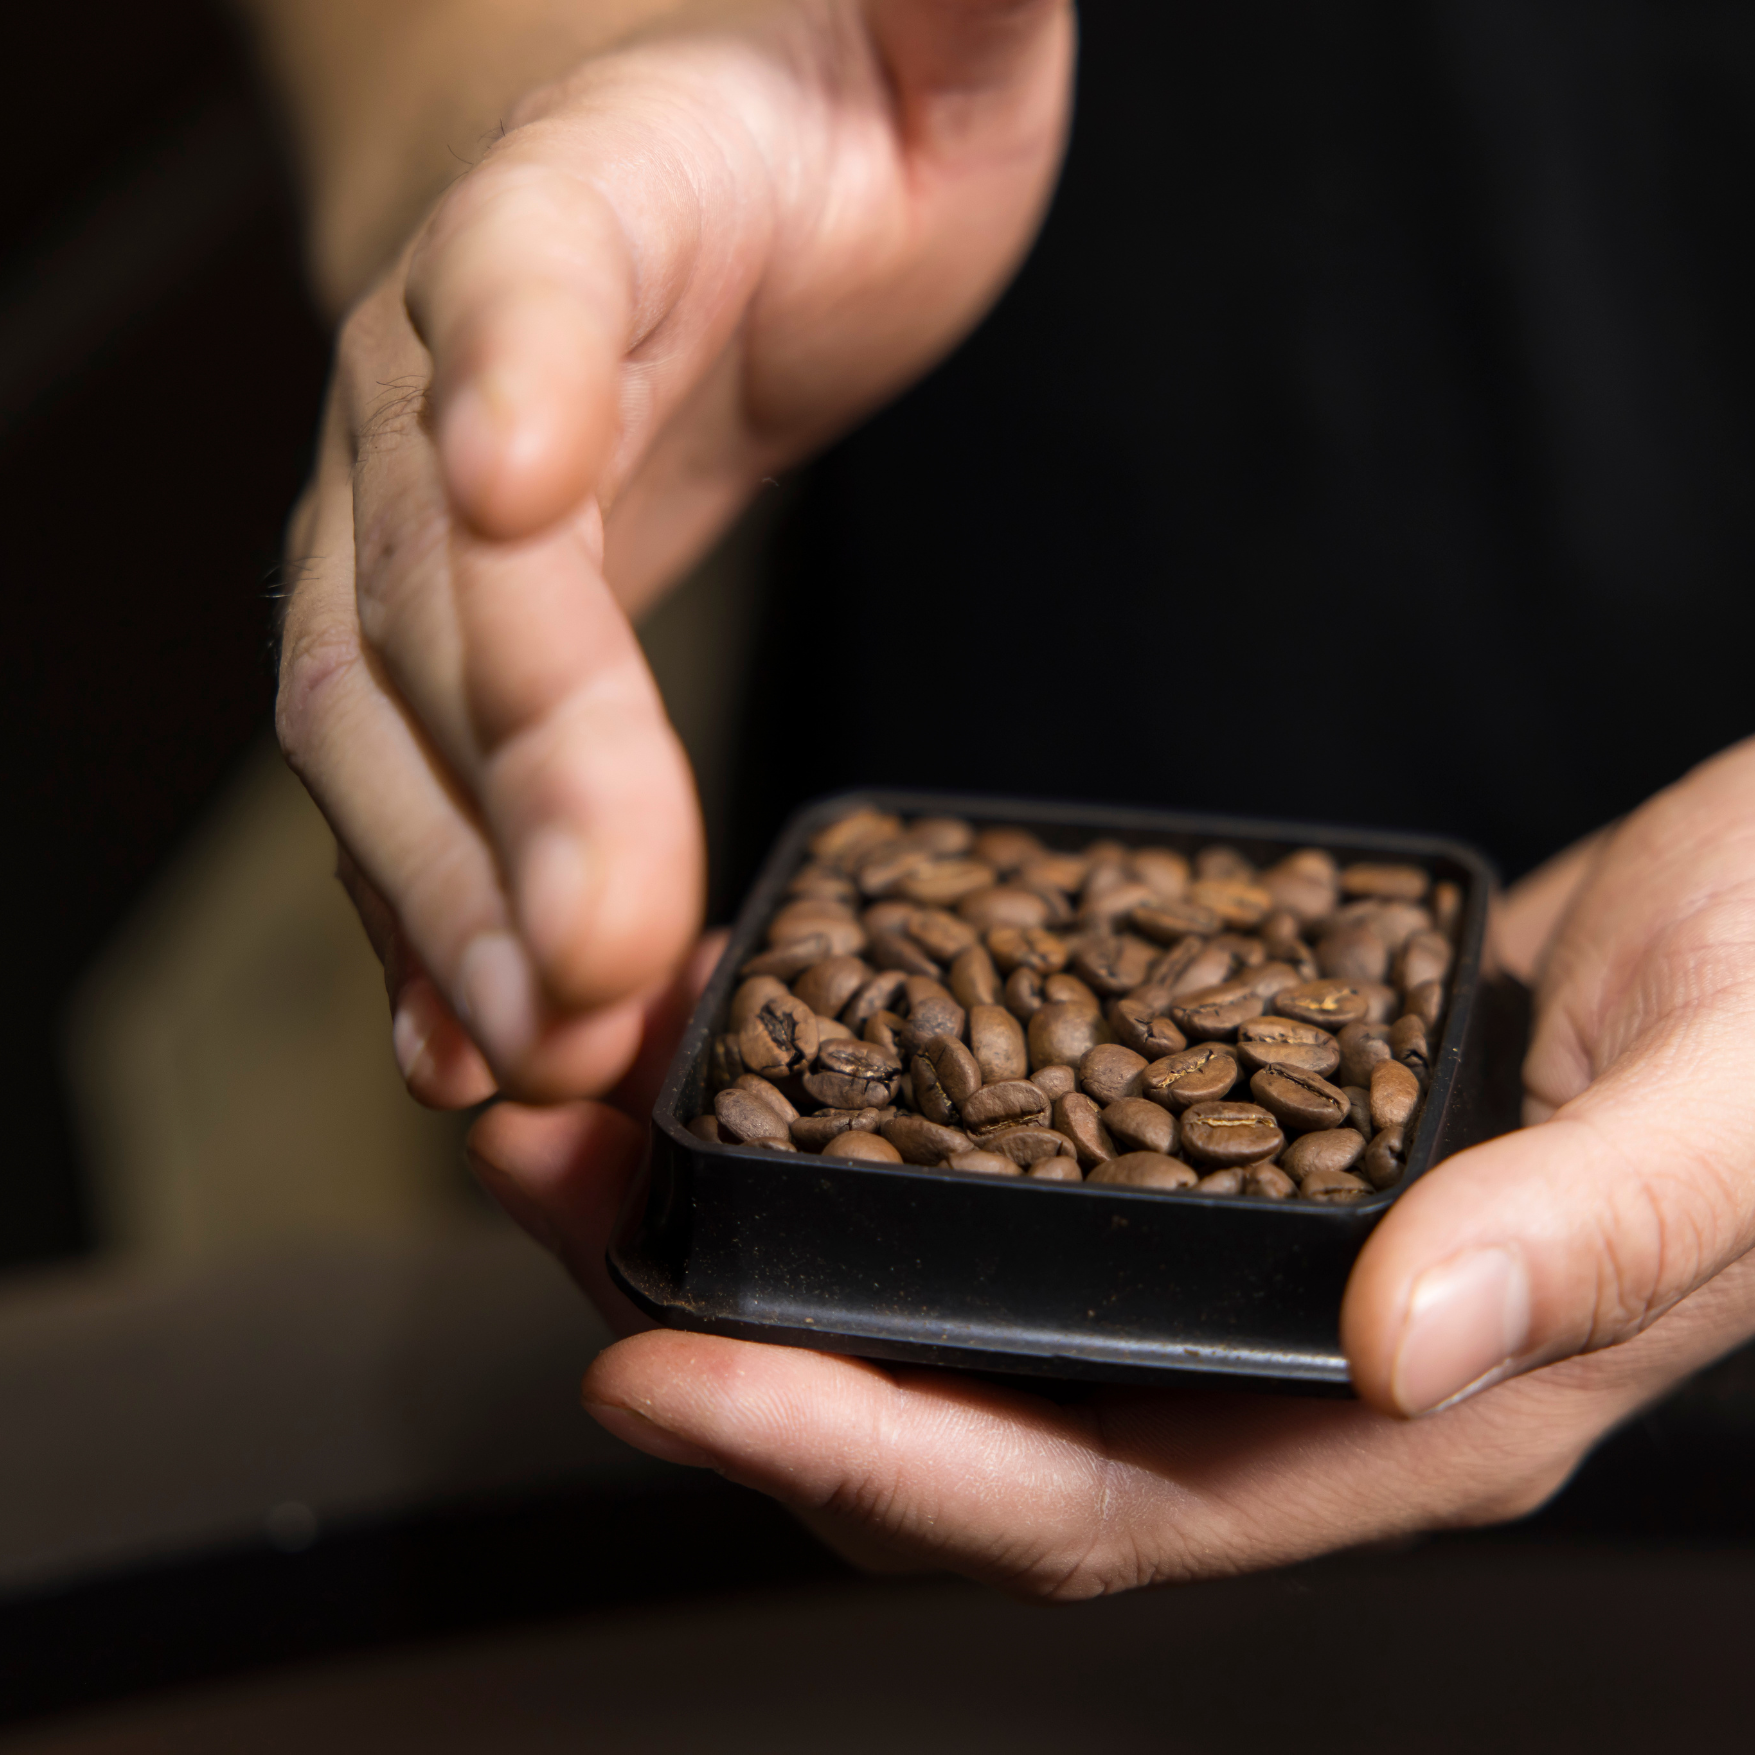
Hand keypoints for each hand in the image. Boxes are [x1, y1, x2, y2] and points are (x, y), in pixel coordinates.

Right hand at [274, 0, 1074, 1104]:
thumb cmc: (809, 145)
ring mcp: (412, 542)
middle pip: (448, 584)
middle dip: (518, 773)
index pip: (520, 280)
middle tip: (596, 957)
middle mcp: (447, 387)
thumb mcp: (922, 56)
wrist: (663, 205)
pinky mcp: (439, 659)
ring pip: (387, 728)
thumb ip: (957, 2)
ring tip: (546, 1055)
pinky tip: (471, 1056)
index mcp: (574, 209)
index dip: (511, 374)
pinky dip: (427, 932)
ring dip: (455, 901)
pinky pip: (404, 800)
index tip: (520, 481)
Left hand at [469, 739, 1754, 1590]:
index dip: (863, 1460)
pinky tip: (771, 1044)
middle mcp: (1285, 1371)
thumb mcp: (1734, 1113)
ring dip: (764, 1236)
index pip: (1086, 1504)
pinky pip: (998, 1179)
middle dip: (739, 1352)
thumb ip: (1583, 1237)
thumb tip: (1397, 1339)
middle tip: (551, 1212)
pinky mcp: (1203, 1145)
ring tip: (594, 1123)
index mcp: (1399, 1422)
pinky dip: (866, 1135)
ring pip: (950, 1305)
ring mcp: (1232, 1260)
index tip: (655, 1371)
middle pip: (962, 1424)